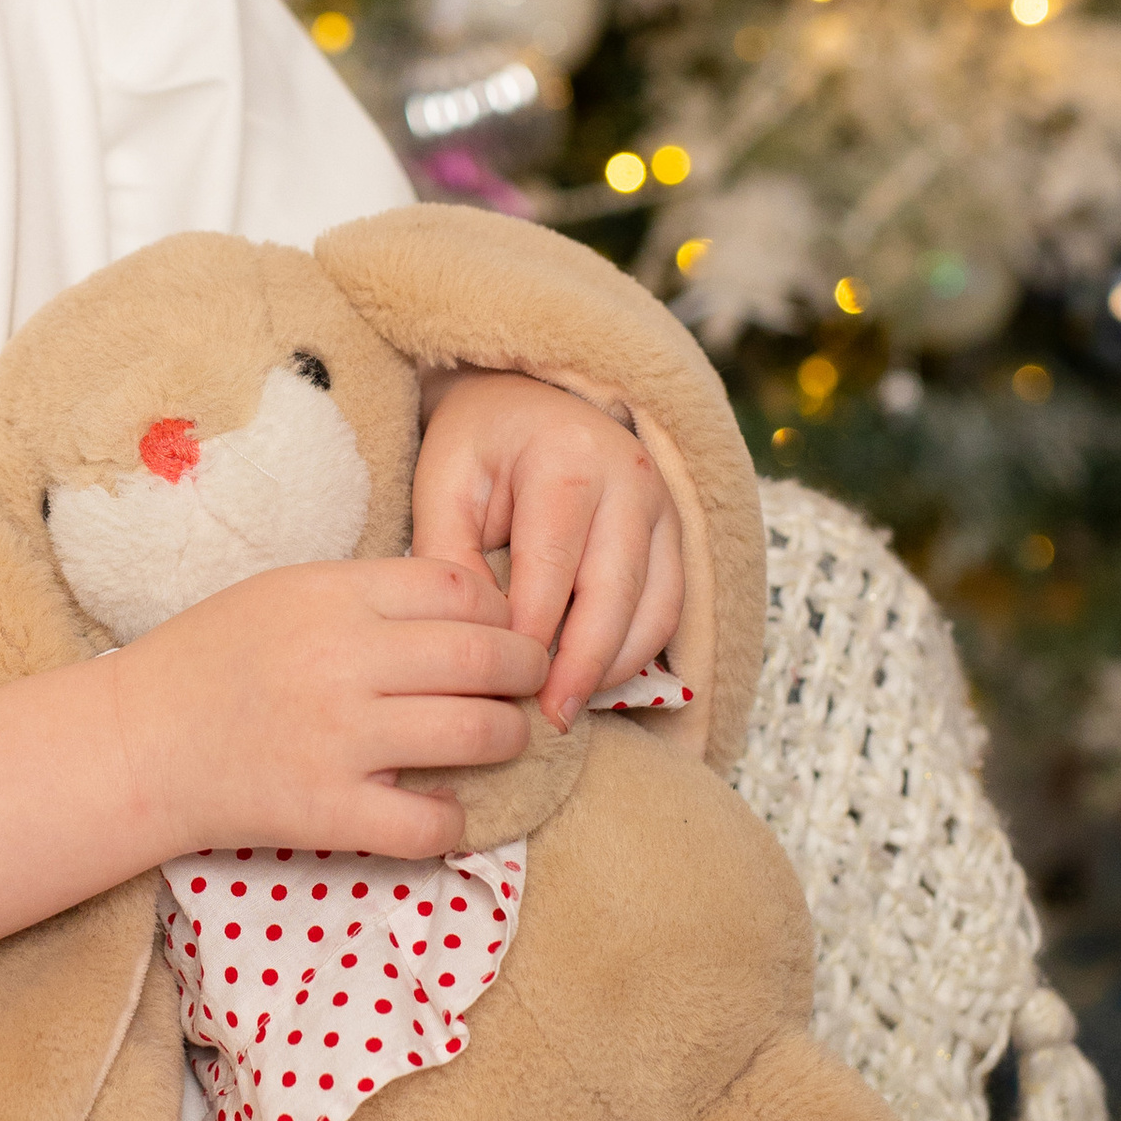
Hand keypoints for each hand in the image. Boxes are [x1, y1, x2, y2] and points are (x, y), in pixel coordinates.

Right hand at [111, 559, 547, 860]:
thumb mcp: (285, 593)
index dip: (499, 609)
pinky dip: (453, 819)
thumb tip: (467, 606)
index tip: (501, 630)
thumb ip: (369, 594)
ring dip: (507, 738)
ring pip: (476, 734)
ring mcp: (339, 739)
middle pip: (484, 655)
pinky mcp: (328, 811)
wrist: (137, 741)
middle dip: (526, 670)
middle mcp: (344, 661)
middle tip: (529, 682)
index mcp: (333, 596)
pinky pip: (429, 822)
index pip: (459, 587)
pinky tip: (443, 806)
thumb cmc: (211, 659)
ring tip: (501, 739)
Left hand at [411, 369, 683, 725]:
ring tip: (567, 707)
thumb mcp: (444, 486)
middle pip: (614, 596)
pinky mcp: (677, 532)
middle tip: (547, 721)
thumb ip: (450, 559)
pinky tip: (593, 679)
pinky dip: (637, 653)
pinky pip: (670, 609)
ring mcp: (664, 505)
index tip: (501, 689)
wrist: (524, 399)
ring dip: (613, 668)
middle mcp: (631, 477)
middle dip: (580, 668)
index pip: (552, 570)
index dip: (528, 638)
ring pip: (654, 611)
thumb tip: (478, 643)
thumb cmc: (477, 445)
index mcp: (567, 458)